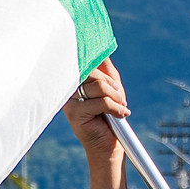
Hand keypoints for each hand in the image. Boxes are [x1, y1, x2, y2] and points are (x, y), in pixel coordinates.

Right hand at [60, 59, 130, 188]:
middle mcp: (68, 89)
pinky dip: (116, 108)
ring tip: (120, 107)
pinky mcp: (75, 114)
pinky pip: (101, 102)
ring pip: (98, 86)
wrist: (109, 147)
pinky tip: (120, 115)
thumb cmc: (110, 117)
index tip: (94, 41)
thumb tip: (103, 49)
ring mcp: (69, 102)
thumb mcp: (112, 89)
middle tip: (120, 97)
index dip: (91, 54)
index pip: (82, 61)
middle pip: (92, 72)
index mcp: (75, 81)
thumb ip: (106, 69)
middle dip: (111, 83)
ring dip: (116, 97)